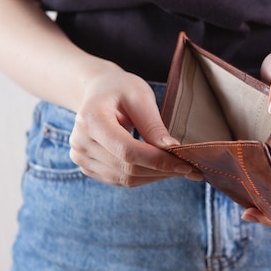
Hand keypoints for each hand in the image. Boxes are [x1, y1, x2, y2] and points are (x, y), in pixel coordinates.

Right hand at [68, 67, 202, 186]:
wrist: (98, 91)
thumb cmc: (121, 89)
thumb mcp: (140, 97)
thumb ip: (153, 124)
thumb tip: (172, 149)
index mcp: (90, 119)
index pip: (127, 151)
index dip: (158, 161)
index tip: (186, 165)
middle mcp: (80, 142)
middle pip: (127, 168)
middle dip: (162, 171)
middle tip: (191, 169)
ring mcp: (81, 157)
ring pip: (125, 179)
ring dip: (155, 177)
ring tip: (179, 170)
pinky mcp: (87, 167)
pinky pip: (120, 180)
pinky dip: (144, 177)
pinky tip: (160, 170)